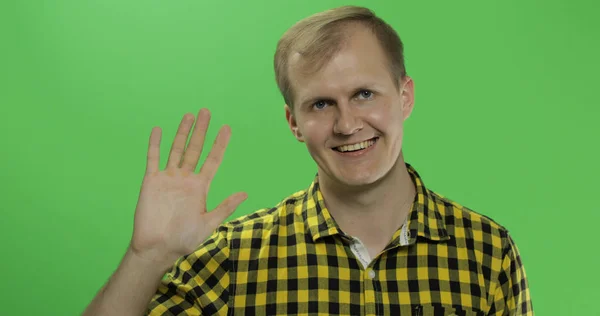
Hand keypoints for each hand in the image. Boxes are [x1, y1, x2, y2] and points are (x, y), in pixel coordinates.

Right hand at [129, 108, 246, 266]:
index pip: (213, 160)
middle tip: (206, 112)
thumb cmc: (184, 240)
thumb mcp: (209, 223)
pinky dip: (155, 144)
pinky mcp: (151, 181)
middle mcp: (185, 179)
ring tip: (189, 115)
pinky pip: (153, 159)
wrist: (157, 248)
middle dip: (201, 131)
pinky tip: (158, 130)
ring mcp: (168, 178)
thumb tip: (245, 193)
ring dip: (182, 132)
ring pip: (176, 149)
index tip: (227, 128)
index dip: (220, 144)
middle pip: (195, 149)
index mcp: (200, 187)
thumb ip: (225, 207)